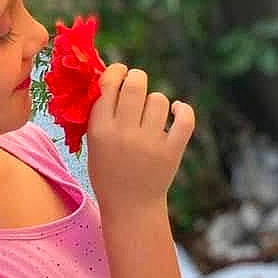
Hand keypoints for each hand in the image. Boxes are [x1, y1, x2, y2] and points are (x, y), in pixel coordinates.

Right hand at [86, 64, 195, 220]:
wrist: (130, 207)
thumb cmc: (108, 171)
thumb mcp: (93, 143)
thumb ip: (99, 113)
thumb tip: (111, 75)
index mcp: (100, 129)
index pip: (109, 84)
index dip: (116, 71)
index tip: (120, 72)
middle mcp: (124, 133)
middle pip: (136, 84)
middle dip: (137, 78)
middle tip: (137, 85)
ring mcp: (150, 143)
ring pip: (159, 99)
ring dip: (155, 101)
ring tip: (151, 114)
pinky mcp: (171, 151)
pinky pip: (185, 118)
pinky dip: (182, 111)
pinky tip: (176, 112)